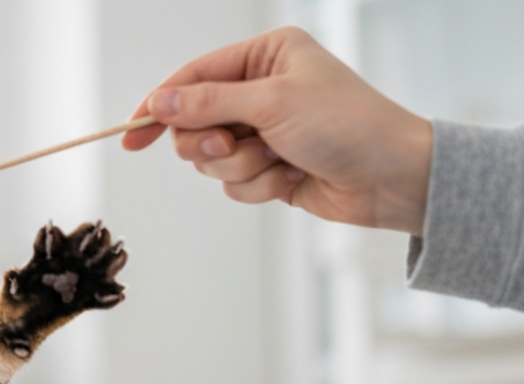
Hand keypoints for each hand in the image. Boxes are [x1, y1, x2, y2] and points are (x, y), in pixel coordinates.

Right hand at [122, 27, 431, 234]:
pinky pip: (233, 183)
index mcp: (266, 55)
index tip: (133, 133)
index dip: (160, 105)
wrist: (393, 178)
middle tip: (233, 146)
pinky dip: (258, 186)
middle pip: (194, 122)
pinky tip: (292, 178)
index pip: (193, 76)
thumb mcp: (272, 103)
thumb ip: (208, 102)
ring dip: (241, 168)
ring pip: (211, 158)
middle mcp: (262, 89)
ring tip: (278, 162)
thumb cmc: (348, 126)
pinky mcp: (269, 166)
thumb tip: (159, 103)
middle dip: (212, 142)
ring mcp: (266, 129)